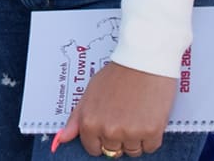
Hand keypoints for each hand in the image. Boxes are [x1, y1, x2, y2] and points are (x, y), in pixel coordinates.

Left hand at [53, 63, 175, 155]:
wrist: (142, 63)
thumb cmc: (116, 76)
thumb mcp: (89, 94)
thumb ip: (76, 119)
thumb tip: (62, 139)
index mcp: (89, 122)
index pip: (93, 148)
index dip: (100, 138)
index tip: (107, 125)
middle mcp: (108, 131)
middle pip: (113, 151)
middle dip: (118, 137)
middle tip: (123, 114)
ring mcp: (130, 133)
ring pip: (133, 151)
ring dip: (135, 138)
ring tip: (135, 113)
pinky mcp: (151, 133)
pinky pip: (150, 147)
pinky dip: (151, 136)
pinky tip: (148, 116)